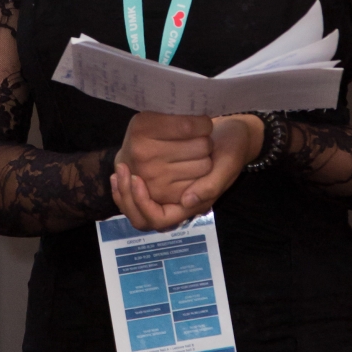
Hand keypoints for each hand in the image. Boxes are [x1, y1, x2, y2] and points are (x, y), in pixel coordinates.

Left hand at [110, 112, 265, 230]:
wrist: (232, 131)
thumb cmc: (233, 148)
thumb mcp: (229, 164)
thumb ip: (211, 185)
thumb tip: (186, 201)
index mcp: (193, 204)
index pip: (159, 220)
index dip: (145, 205)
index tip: (137, 180)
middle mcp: (176, 200)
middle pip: (141, 218)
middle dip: (127, 198)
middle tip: (122, 172)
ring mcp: (166, 189)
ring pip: (134, 206)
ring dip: (123, 190)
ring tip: (119, 169)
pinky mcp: (159, 175)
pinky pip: (135, 189)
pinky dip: (125, 182)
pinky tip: (120, 167)